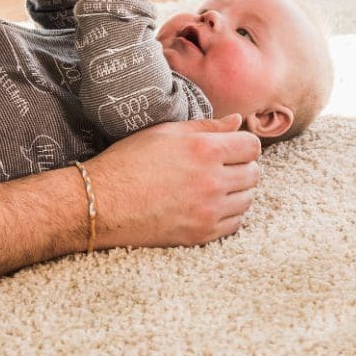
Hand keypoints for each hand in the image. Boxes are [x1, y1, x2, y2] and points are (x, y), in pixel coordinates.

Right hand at [84, 114, 261, 248]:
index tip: (231, 149)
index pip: (252, 146)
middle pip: (254, 174)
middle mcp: (212, 181)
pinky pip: (235, 224)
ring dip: (236, 192)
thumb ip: (206, 126)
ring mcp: (208, 211)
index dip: (243, 145)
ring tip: (213, 187)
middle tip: (221, 168)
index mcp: (205, 150)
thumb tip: (238, 121)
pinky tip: (209, 206)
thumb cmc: (128, 162)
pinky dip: (228, 214)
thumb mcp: (165, 133)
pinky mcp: (201, 234)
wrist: (101, 202)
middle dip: (242, 168)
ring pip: (247, 200)